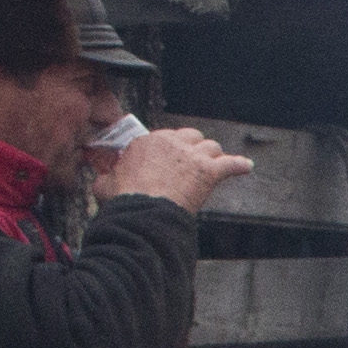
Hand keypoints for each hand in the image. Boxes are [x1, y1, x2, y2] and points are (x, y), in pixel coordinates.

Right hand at [102, 123, 245, 211]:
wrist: (144, 211)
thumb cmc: (124, 200)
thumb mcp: (105, 184)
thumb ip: (106, 178)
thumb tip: (101, 179)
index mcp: (146, 142)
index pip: (165, 138)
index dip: (170, 150)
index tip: (171, 160)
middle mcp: (171, 142)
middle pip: (191, 136)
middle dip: (194, 147)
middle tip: (194, 160)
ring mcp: (192, 155)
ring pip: (211, 147)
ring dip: (214, 155)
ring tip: (216, 164)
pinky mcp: (209, 171)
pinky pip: (231, 164)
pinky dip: (239, 165)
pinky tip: (247, 167)